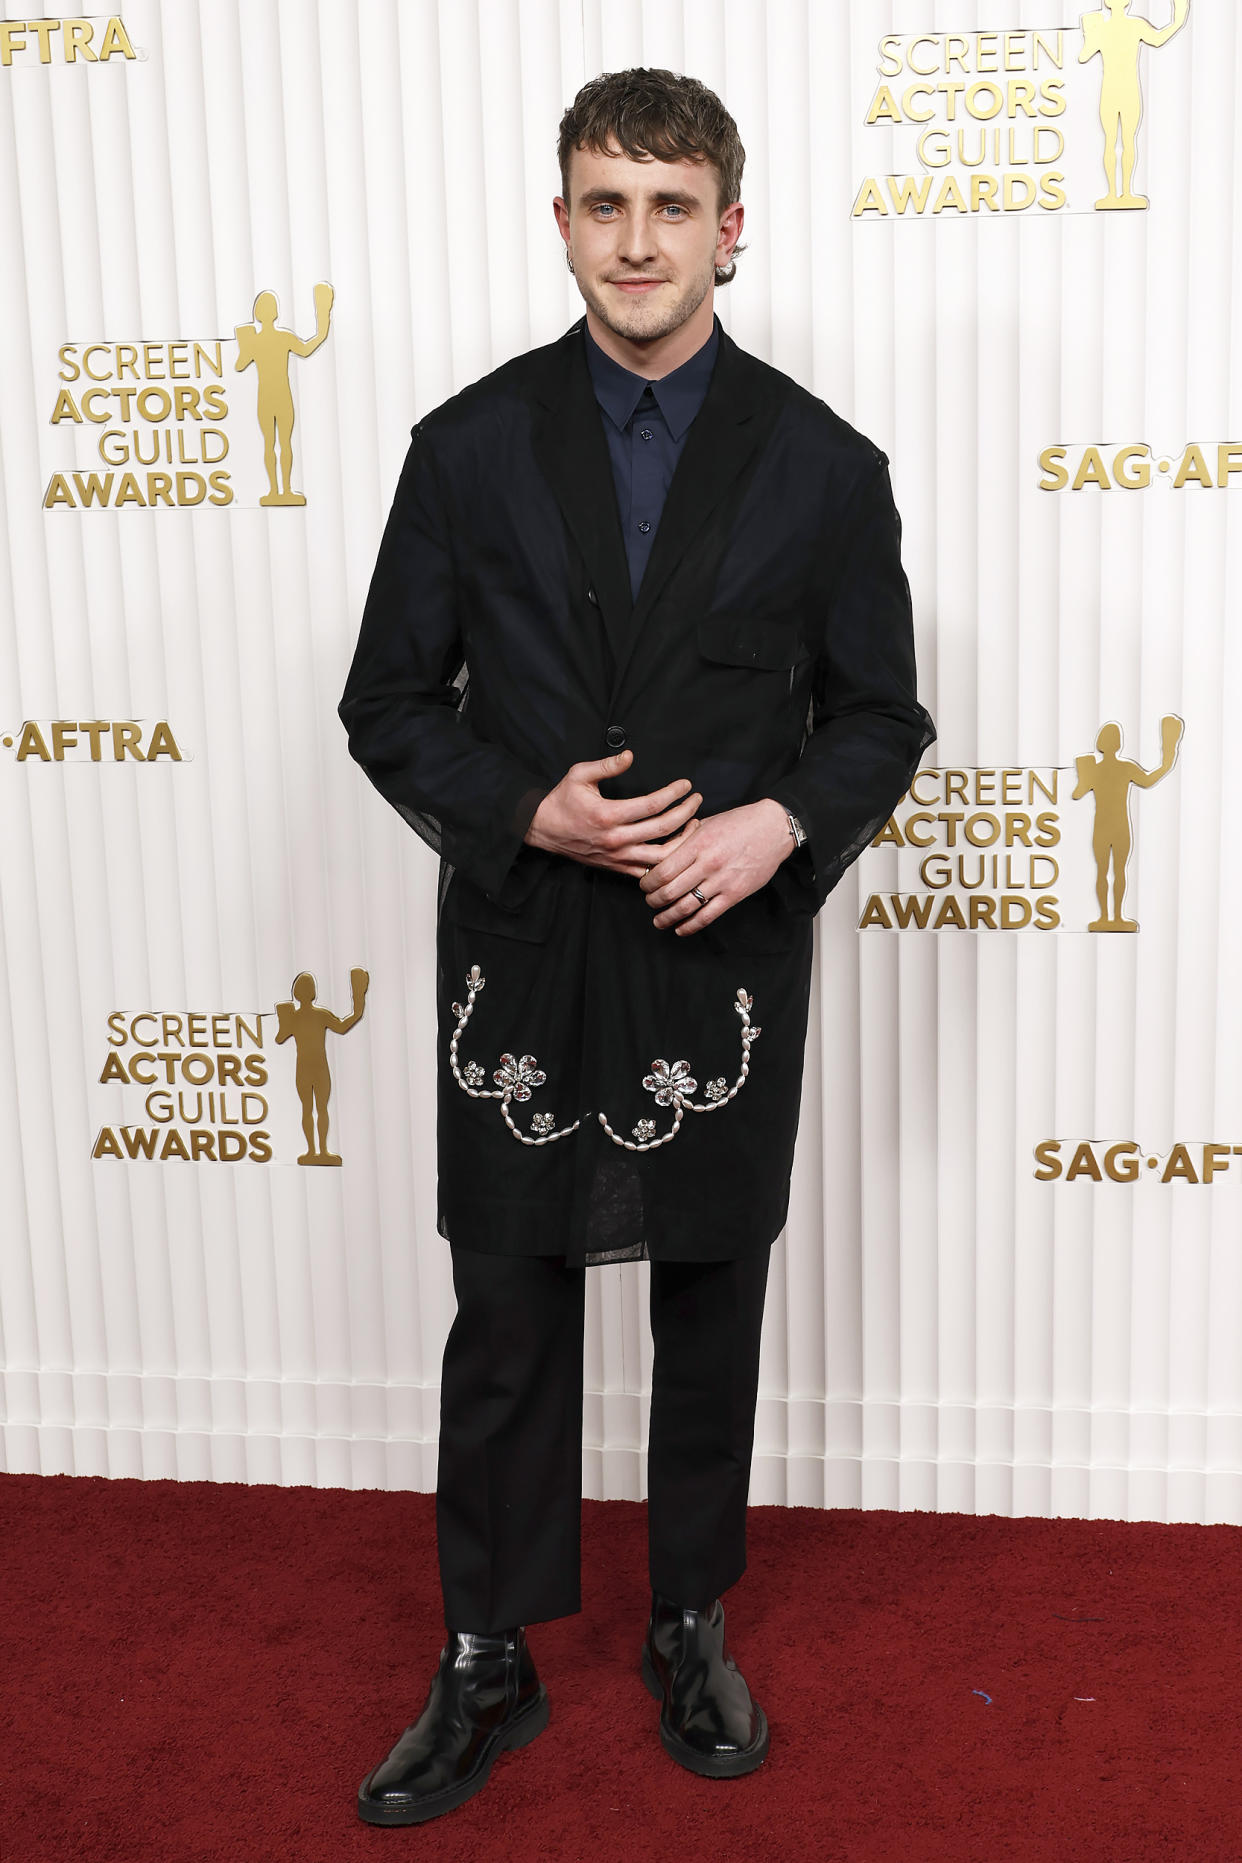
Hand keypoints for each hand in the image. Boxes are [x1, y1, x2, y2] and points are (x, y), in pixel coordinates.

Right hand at [525, 749, 701, 877]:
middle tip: (697, 800)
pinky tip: (678, 847)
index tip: (686, 785)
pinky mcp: (617, 868)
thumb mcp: (579, 774)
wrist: (543, 830)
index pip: (653, 805)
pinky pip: (648, 871)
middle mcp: (616, 839)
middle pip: (663, 828)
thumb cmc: (562, 800)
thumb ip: (607, 765)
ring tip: (694, 825)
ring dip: (683, 841)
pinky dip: (667, 862)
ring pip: (661, 857)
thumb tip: (631, 756)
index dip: (674, 794)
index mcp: (608, 814)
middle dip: (686, 813)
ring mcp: (618, 857)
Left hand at [640, 798, 792, 933]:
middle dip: (653, 900)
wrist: (773, 828)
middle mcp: (708, 864)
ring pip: (686, 907)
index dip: (648, 882)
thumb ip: (685, 840)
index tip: (644, 884)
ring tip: (659, 920)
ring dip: (667, 917)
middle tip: (650, 901)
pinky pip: (708, 916)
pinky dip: (690, 926)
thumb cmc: (739, 822)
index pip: (663, 871)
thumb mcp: (707, 823)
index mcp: (698, 844)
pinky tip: (680, 929)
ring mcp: (722, 881)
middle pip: (669, 891)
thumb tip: (661, 855)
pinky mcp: (735, 894)